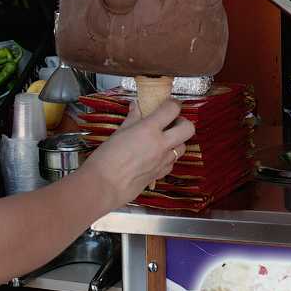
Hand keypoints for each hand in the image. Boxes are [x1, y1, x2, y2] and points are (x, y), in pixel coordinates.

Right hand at [78, 99, 194, 207]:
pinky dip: (168, 157)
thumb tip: (136, 106)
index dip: (173, 104)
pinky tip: (157, 156)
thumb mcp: (118, 133)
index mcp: (149, 129)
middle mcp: (160, 144)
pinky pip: (172, 163)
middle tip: (172, 123)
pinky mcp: (160, 174)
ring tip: (164, 140)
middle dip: (183, 122)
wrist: (102, 186)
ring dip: (177, 141)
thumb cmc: (105, 158)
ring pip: (183, 147)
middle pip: (188, 128)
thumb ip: (132, 119)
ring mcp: (162, 160)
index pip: (172, 109)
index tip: (169, 104)